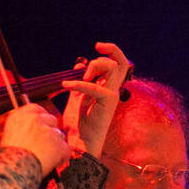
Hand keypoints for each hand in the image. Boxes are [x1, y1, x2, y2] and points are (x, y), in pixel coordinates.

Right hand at [0, 103, 69, 176]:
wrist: (12, 172)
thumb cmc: (8, 161)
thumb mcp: (9, 138)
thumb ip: (23, 130)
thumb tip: (34, 132)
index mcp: (19, 117)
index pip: (36, 108)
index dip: (42, 117)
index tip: (44, 124)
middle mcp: (34, 120)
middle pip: (51, 119)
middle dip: (51, 131)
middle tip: (44, 146)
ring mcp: (48, 131)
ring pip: (59, 135)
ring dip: (56, 145)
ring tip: (44, 158)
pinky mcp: (59, 144)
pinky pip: (65, 150)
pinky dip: (61, 158)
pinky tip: (51, 164)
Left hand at [61, 42, 131, 157]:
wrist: (80, 142)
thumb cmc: (79, 123)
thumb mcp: (77, 96)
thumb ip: (79, 80)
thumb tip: (80, 63)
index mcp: (108, 88)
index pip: (118, 65)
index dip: (112, 52)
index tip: (98, 46)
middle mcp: (113, 90)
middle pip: (122, 63)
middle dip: (110, 51)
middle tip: (96, 48)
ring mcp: (112, 96)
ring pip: (113, 68)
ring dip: (95, 66)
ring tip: (81, 77)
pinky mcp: (108, 102)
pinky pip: (94, 86)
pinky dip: (79, 83)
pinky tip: (66, 85)